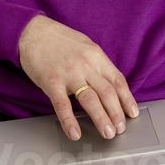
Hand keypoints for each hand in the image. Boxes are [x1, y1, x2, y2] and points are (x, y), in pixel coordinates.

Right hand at [18, 15, 139, 141]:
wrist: (32, 31)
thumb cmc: (59, 39)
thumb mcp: (85, 46)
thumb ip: (97, 64)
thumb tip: (110, 83)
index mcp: (96, 55)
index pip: (117, 80)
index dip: (127, 99)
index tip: (132, 113)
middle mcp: (86, 64)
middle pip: (107, 93)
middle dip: (117, 114)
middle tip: (120, 129)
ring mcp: (69, 73)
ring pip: (90, 100)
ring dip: (101, 119)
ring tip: (107, 133)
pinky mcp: (51, 81)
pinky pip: (63, 104)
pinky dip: (69, 121)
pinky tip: (75, 133)